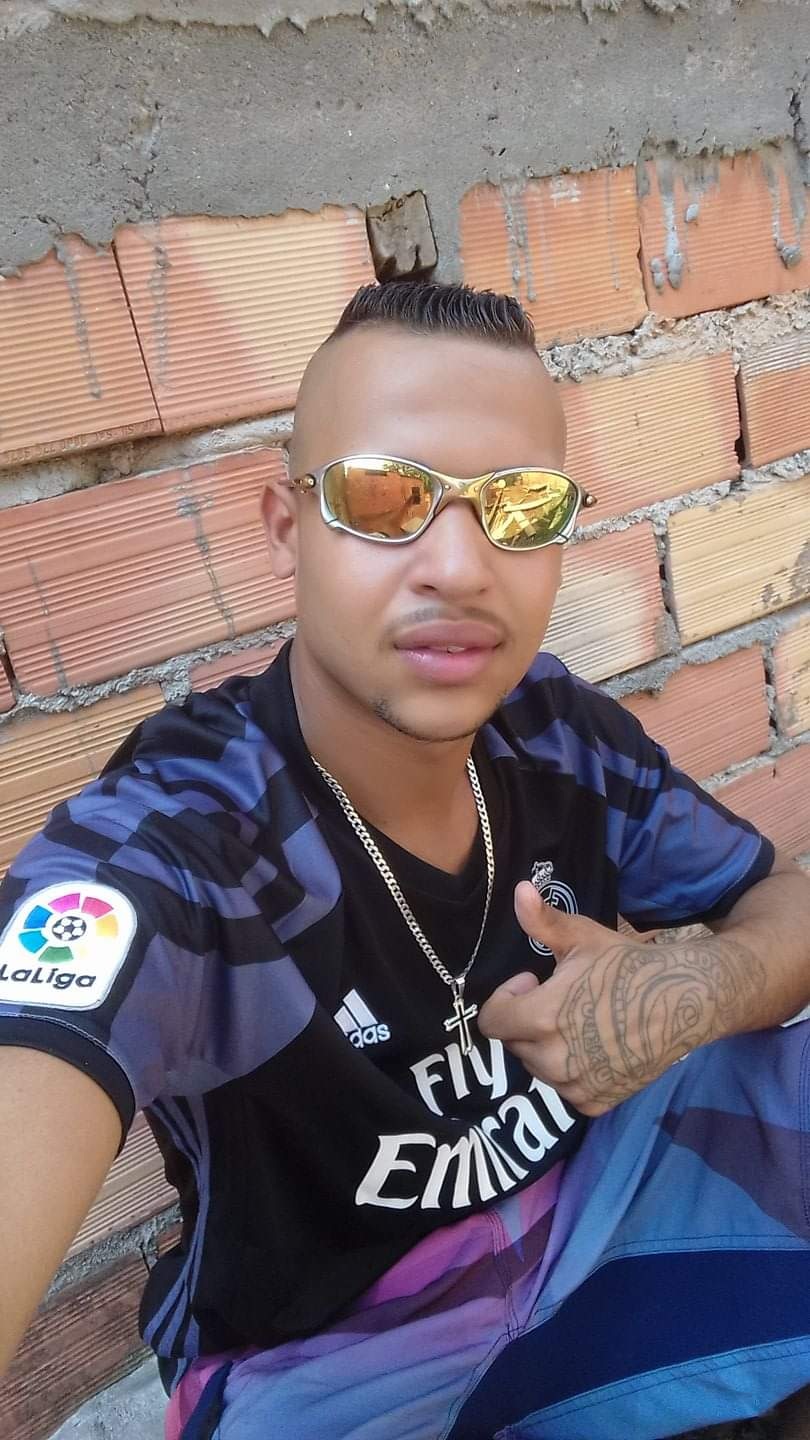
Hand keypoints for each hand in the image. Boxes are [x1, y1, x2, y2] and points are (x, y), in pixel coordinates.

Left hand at [477, 882, 762, 1116]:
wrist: (683, 1001)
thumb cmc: (628, 965)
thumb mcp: (584, 937)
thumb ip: (543, 921)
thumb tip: (517, 889)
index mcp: (543, 1017)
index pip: (491, 1021)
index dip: (507, 996)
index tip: (533, 981)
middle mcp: (554, 1059)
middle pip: (514, 1042)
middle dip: (526, 1019)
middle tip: (560, 998)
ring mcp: (575, 1085)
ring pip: (537, 1066)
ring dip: (546, 1045)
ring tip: (579, 1021)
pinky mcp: (596, 1102)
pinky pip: (564, 1087)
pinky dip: (571, 1070)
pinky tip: (595, 1045)